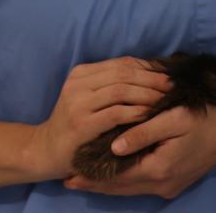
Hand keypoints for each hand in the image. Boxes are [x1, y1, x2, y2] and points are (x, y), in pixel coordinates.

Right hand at [30, 57, 171, 179]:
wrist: (45, 151)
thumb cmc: (74, 125)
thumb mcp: (88, 98)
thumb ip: (111, 86)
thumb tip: (150, 74)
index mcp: (80, 73)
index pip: (121, 63)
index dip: (147, 68)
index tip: (166, 75)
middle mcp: (77, 84)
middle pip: (123, 74)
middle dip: (151, 79)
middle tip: (171, 87)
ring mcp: (77, 103)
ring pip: (121, 90)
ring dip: (147, 94)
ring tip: (164, 100)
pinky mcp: (81, 124)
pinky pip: (115, 113)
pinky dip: (136, 112)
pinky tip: (149, 115)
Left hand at [63, 104, 215, 197]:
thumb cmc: (204, 119)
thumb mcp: (174, 118)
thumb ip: (142, 132)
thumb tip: (113, 147)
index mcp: (159, 169)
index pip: (117, 177)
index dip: (92, 175)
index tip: (69, 172)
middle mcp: (162, 185)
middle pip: (120, 188)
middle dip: (94, 184)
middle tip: (68, 179)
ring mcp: (168, 188)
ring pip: (129, 190)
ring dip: (107, 185)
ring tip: (83, 179)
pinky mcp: (173, 185)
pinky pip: (140, 186)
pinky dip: (123, 182)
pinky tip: (112, 175)